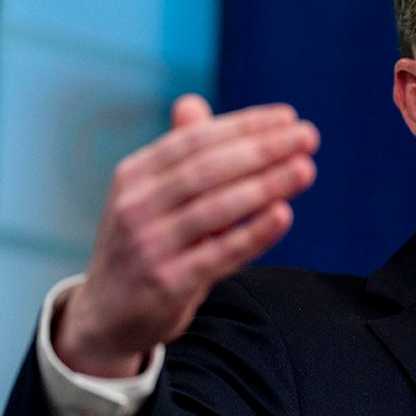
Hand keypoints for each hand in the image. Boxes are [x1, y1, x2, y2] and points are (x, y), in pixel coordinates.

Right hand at [53, 94, 319, 377]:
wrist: (108, 314)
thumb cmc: (144, 243)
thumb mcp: (150, 195)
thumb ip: (177, 154)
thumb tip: (192, 102)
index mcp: (135, 175)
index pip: (196, 140)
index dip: (244, 126)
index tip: (288, 117)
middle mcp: (136, 205)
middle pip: (208, 168)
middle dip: (262, 149)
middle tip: (308, 136)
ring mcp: (149, 245)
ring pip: (216, 208)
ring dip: (266, 185)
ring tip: (306, 169)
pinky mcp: (167, 283)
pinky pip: (219, 253)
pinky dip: (254, 233)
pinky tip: (284, 215)